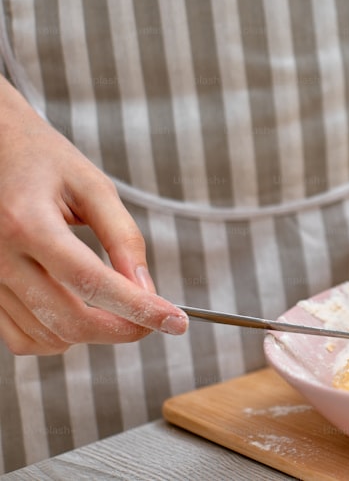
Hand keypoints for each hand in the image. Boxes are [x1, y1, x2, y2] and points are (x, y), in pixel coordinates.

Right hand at [0, 80, 187, 354]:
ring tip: (118, 307)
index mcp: (28, 223)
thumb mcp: (92, 187)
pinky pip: (21, 338)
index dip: (138, 308)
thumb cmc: (44, 161)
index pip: (91, 282)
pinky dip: (59, 338)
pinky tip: (81, 315)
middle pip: (68, 319)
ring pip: (46, 336)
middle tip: (154, 320)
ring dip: (93, 334)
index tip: (175, 322)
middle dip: (121, 329)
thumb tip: (147, 288)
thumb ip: (122, 237)